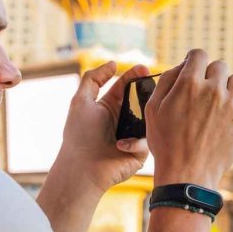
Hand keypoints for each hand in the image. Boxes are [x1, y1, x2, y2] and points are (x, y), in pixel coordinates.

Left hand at [51, 60, 150, 191]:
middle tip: (152, 85)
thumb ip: (94, 78)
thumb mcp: (81, 101)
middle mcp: (123, 119)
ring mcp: (133, 135)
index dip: (135, 75)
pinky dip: (135, 141)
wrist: (83, 168)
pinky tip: (120, 145)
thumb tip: (113, 63)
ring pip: (150, 119)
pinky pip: (147, 140)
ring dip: (146, 115)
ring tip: (138, 116)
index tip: (144, 68)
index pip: (127, 85)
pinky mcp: (141, 152)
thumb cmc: (79, 136)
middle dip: (148, 92)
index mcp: (110, 106)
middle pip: (142, 99)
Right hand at [144, 49, 232, 187]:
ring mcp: (231, 105)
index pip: (199, 54)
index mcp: (188, 84)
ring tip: (218, 102)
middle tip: (203, 92)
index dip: (195, 60)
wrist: (187, 174)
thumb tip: (182, 65)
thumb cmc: (166, 143)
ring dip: (227, 87)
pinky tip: (232, 111)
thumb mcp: (153, 109)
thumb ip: (166, 81)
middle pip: (219, 66)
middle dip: (210, 75)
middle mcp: (212, 90)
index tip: (194, 70)